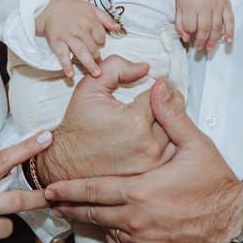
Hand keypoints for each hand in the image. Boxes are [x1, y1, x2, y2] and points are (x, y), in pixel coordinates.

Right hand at [35, 0, 121, 77]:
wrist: (49, 7)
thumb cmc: (71, 8)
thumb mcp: (91, 8)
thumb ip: (105, 18)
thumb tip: (117, 27)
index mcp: (90, 20)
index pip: (101, 37)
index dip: (100, 42)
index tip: (96, 44)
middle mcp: (80, 29)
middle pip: (93, 47)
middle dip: (97, 57)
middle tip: (99, 67)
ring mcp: (68, 36)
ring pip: (81, 52)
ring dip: (89, 64)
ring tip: (96, 74)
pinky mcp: (57, 42)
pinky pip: (62, 55)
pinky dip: (66, 65)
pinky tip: (71, 75)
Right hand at [36, 55, 170, 184]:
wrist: (65, 162)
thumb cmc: (78, 126)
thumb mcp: (90, 87)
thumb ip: (117, 68)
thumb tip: (146, 68)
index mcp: (135, 119)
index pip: (162, 94)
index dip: (158, 87)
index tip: (154, 85)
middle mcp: (148, 143)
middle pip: (174, 113)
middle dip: (167, 102)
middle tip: (160, 98)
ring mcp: (152, 162)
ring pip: (177, 133)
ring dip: (171, 122)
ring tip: (158, 116)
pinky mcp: (152, 174)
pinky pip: (171, 152)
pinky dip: (168, 142)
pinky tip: (156, 135)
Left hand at [44, 80, 242, 242]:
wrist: (238, 228)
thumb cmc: (216, 186)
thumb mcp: (195, 146)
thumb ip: (170, 117)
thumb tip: (158, 86)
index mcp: (139, 192)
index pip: (92, 190)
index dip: (69, 189)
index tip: (51, 188)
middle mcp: (135, 220)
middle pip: (92, 214)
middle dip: (70, 208)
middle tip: (53, 204)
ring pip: (108, 232)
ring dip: (95, 223)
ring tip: (81, 216)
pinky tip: (115, 234)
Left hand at [175, 0, 233, 51]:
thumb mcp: (179, 6)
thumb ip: (180, 23)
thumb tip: (186, 38)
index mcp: (190, 5)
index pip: (190, 25)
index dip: (189, 32)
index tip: (190, 35)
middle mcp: (204, 5)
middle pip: (204, 28)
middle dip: (201, 41)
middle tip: (199, 47)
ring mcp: (217, 5)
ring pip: (217, 27)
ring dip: (213, 40)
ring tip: (209, 48)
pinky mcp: (226, 5)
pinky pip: (230, 20)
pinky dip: (230, 32)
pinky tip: (228, 41)